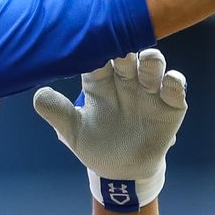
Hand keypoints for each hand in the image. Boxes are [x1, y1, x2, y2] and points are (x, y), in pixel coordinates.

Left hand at [33, 50, 187, 212]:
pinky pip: (175, 88)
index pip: (98, 58)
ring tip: (147, 61)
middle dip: (125, 48)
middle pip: (127, 55)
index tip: (92, 41)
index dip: (96, 49)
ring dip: (152, 60)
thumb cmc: (96, 146)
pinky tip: (169, 82)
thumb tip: (38, 95)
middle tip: (121, 47)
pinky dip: (174, 82)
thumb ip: (57, 112)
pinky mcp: (170, 106)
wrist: (121, 173)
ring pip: (153, 66)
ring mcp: (149, 91)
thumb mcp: (72, 132)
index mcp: (100, 82)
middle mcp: (125, 80)